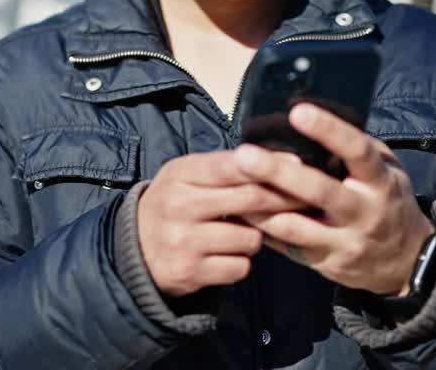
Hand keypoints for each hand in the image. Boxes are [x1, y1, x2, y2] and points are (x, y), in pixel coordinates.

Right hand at [137, 150, 305, 297]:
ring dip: (255, 238)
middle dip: (282, 200)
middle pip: (250, 199)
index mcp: (180, 174)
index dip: (269, 167)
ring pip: (250, 238)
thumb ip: (232, 168)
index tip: (297, 169)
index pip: (232, 166)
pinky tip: (226, 255)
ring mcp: (184, 241)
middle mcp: (179, 206)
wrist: (133, 251)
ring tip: (240, 233)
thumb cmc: (174, 204)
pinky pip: (240, 267)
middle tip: (302, 200)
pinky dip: (240, 262)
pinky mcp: (190, 273)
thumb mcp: (189, 176)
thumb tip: (290, 163)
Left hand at [235, 103, 434, 295]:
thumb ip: (359, 150)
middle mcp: (363, 212)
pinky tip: (238, 213)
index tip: (298, 111)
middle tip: (244, 154)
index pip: (356, 151)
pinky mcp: (325, 264)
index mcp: (380, 181)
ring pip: (294, 226)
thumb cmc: (388, 201)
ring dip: (258, 206)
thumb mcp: (388, 172)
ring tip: (228, 185)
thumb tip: (323, 119)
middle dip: (278, 173)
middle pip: (317, 191)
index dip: (328, 131)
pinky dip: (261, 229)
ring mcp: (344, 242)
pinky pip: (286, 246)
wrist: (405, 261)